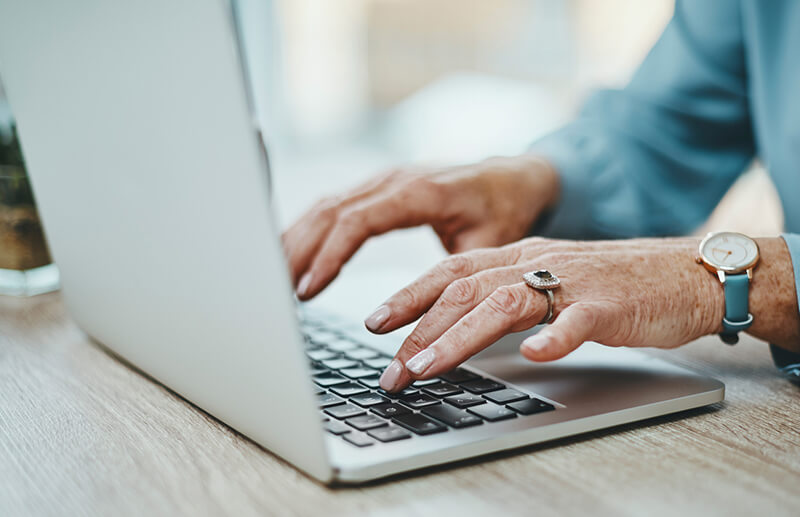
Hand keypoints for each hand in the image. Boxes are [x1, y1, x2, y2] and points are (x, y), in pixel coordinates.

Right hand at [282, 155, 558, 299]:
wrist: (512, 177)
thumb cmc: (503, 208)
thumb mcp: (490, 243)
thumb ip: (456, 272)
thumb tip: (427, 313)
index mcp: (420, 191)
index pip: (359, 219)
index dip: (330, 254)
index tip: (310, 288)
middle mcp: (395, 179)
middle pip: (331, 210)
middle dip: (299, 251)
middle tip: (277, 291)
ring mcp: (383, 180)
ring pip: (325, 206)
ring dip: (297, 241)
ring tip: (276, 280)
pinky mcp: (377, 187)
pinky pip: (333, 206)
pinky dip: (309, 231)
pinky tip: (292, 255)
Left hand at [373, 237, 727, 391]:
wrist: (686, 271)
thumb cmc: (613, 283)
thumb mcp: (548, 281)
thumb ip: (505, 297)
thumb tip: (453, 328)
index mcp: (519, 256)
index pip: (451, 271)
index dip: (409, 296)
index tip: (374, 323)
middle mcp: (537, 263)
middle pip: (464, 290)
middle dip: (418, 329)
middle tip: (390, 369)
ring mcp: (573, 282)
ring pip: (505, 304)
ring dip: (459, 338)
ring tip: (426, 368)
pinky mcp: (611, 305)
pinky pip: (579, 320)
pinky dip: (555, 338)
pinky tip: (536, 356)